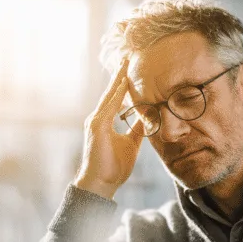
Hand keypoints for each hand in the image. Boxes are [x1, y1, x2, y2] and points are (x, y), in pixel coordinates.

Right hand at [73, 59, 143, 198]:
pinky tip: (123, 84)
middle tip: (126, 57)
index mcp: (104, 121)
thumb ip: (137, 129)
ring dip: (117, 79)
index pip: (114, 97)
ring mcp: (95, 122)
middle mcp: (97, 118)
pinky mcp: (97, 127)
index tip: (129, 68)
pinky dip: (116, 96)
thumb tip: (147, 117)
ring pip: (109, 96)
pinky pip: (109, 107)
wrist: (101, 184)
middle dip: (119, 74)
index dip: (122, 83)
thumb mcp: (131, 144)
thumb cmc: (113, 167)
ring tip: (125, 64)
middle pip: (110, 92)